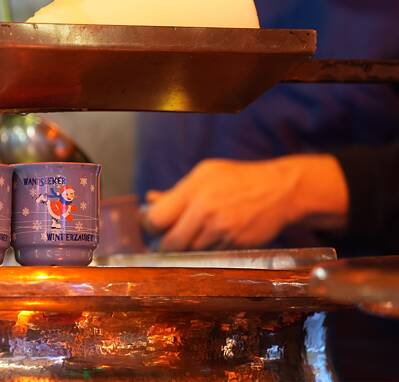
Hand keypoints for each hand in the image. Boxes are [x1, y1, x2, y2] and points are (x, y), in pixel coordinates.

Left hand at [143, 155, 347, 250]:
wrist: (280, 190)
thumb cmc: (237, 179)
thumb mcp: (205, 174)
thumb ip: (176, 191)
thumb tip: (149, 200)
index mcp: (193, 191)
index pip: (156, 219)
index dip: (148, 227)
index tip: (151, 227)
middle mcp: (205, 211)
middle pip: (169, 243)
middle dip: (164, 245)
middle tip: (164, 241)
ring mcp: (220, 230)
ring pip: (189, 252)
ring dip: (186, 249)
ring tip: (193, 235)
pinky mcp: (234, 245)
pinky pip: (210, 255)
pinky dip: (206, 251)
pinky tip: (212, 238)